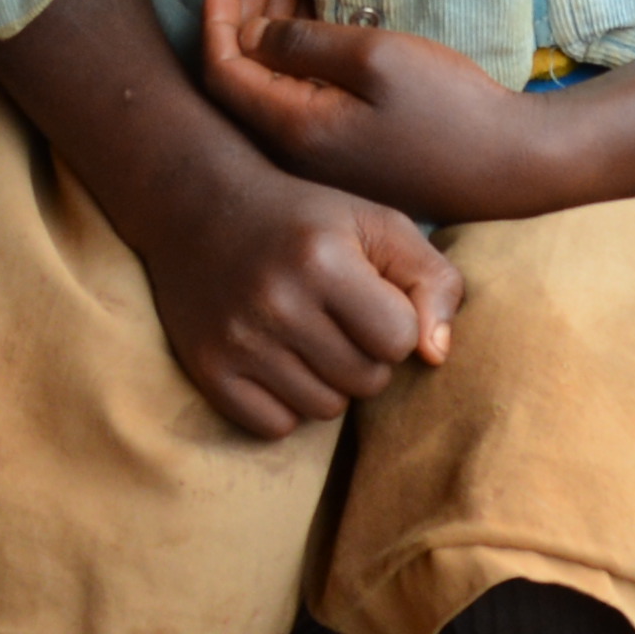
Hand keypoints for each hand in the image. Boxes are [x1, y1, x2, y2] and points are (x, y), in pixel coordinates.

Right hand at [128, 141, 464, 437]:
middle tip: (334, 317)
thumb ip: (432, 281)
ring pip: (325, 409)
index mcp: (323, 260)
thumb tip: (436, 356)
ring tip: (305, 336)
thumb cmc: (305, 221)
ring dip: (327, 381)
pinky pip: (275, 427)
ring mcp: (237, 339)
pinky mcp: (207, 369)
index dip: (394, 322)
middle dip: (363, 354)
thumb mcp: (378, 225)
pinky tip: (275, 361)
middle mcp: (275, 302)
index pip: (400, 341)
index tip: (369, 297)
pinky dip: (284, 404)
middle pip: (366, 381)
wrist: (198, 206)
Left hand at [196, 0, 564, 225]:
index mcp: (295, 130)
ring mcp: (323, 163)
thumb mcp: (373, 57)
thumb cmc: (448, 106)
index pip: (223, 77)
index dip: (215, 26)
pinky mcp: (349, 162)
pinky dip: (297, 69)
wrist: (511, 164)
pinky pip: (301, 111)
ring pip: (272, 97)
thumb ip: (302, 44)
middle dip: (241, 28)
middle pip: (242, 87)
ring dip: (270, 45)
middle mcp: (297, 156)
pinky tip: (314, 36)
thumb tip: (249, 35)